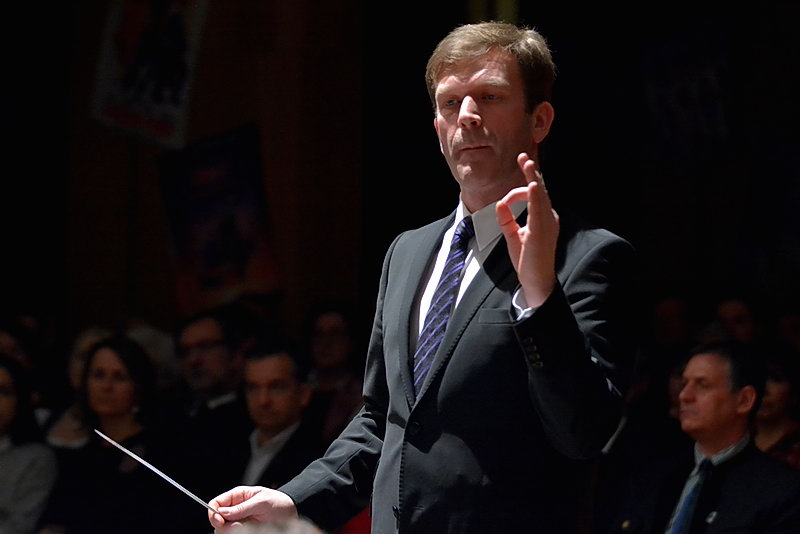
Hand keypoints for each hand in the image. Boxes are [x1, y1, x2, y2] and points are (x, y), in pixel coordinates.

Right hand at [208, 486, 296, 531]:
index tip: (220, 521)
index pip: (216, 504)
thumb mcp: (261, 502)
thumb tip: (222, 512)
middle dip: (224, 525)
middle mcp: (235, 509)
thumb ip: (242, 508)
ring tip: (248, 527)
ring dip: (233, 531)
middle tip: (240, 526)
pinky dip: (239, 533)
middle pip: (217, 520)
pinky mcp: (244, 529)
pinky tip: (249, 530)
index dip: (214, 513)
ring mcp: (239, 521)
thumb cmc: (278, 502)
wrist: (291, 511)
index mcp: (237, 496)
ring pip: (224, 530)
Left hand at [496, 153, 558, 307]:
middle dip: (531, 172)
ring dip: (533, 178)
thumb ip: (506, 219)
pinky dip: (535, 196)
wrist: (536, 280)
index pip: (533, 195)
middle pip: (539, 190)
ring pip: (540, 196)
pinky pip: (539, 210)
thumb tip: (500, 203)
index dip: (520, 189)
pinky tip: (531, 185)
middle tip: (524, 157)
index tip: (509, 191)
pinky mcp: (541, 231)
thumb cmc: (527, 260)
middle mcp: (548, 217)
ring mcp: (547, 223)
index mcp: (543, 217)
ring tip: (527, 164)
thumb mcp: (512, 235)